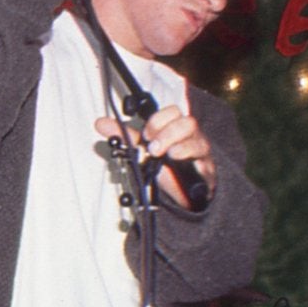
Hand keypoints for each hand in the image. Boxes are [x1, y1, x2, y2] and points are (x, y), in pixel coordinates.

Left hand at [94, 104, 216, 209]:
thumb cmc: (166, 167)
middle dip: (167, 131)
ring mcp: (200, 151)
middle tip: (153, 147)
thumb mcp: (142, 151)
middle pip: (187, 121)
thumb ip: (124, 136)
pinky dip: (188, 154)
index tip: (146, 135)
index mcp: (175, 128)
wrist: (183, 194)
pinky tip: (175, 158)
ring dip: (175, 142)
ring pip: (196, 137)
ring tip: (164, 154)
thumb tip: (100, 122)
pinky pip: (202, 157)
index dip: (158, 120)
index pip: (173, 112)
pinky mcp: (207, 168)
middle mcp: (190, 137)